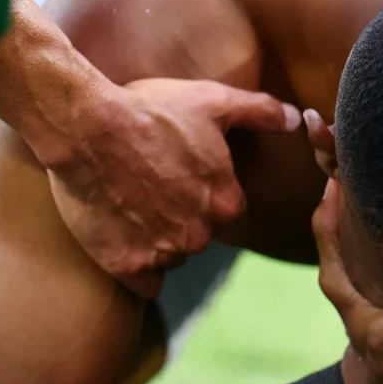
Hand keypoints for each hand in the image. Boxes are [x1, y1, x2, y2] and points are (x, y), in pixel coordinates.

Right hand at [44, 77, 301, 297]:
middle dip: (185, 224)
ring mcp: (163, 253)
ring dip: (158, 242)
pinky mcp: (127, 265)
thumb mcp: (212, 101)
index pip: (235, 226)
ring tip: (134, 207)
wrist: (86, 126)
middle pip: (201, 241)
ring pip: (171, 259)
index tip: (192, 191)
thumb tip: (296, 119)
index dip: (215, 209)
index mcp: (227, 203)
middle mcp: (201, 235)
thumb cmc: (151, 110)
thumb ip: (260, 112)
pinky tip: (122, 238)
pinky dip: (135, 265)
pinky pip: (144, 282)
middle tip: (157, 193)